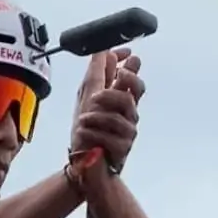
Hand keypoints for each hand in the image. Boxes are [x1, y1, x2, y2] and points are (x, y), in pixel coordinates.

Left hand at [69, 49, 144, 178]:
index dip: (131, 69)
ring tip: (82, 120)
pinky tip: (83, 133)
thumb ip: (98, 77)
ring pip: (118, 114)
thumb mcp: (88, 101)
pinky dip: (92, 132)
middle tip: (96, 96)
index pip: (134, 83)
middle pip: (133, 94)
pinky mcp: (122, 149)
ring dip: (96, 115)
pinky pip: (108, 135)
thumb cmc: (87, 134)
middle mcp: (129, 116)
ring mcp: (128, 132)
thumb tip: (107, 52)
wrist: (82, 166)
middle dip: (113, 90)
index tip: (124, 58)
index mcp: (122, 103)